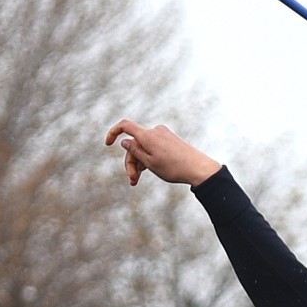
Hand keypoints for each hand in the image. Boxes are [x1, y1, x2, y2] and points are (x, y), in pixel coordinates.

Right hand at [104, 119, 221, 186]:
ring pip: (143, 147)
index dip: (113, 132)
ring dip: (139, 162)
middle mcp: (155, 131)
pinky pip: (153, 147)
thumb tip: (124, 141)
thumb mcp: (149, 163)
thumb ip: (135, 151)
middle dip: (131, 161)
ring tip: (138, 179)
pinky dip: (148, 157)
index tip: (107, 144)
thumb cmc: (174, 167)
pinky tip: (149, 170)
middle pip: (134, 143)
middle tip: (133, 180)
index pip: (125, 126)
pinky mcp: (170, 139)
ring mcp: (163, 134)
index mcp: (147, 136)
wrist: (198, 168)